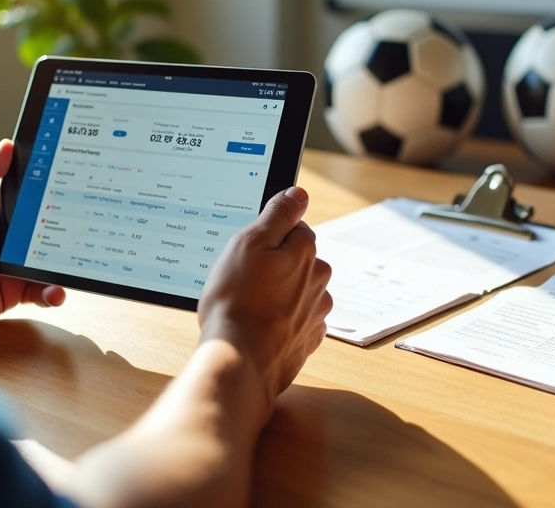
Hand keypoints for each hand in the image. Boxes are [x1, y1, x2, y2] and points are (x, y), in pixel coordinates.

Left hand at [0, 139, 64, 331]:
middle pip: (48, 231)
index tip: (75, 188)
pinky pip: (41, 291)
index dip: (53, 194)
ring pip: (50, 262)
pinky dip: (52, 292)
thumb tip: (7, 146)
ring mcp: (14, 265)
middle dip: (67, 230)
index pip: (33, 200)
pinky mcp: (15, 290)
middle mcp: (9, 239)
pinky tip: (56, 290)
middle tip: (84, 227)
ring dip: (65, 264)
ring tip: (75, 263)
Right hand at [196, 186, 331, 409]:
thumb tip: (299, 193)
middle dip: (274, 266)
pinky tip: (259, 326)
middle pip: (297, 260)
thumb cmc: (236, 302)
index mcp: (306, 252)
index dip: (267, 237)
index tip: (248, 252)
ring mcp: (316, 312)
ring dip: (278, 294)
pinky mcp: (308, 339)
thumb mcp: (248, 244)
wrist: (239, 361)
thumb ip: (278, 214)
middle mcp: (318, 281)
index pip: (293, 227)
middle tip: (243, 280)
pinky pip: (295, 319)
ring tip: (248, 306)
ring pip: (296, 290)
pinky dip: (280, 320)